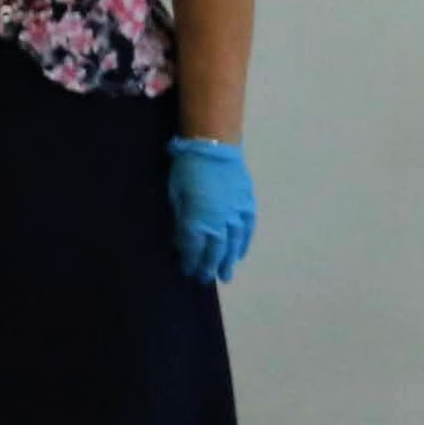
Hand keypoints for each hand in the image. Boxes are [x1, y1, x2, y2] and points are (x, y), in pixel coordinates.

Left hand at [168, 138, 255, 283]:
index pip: (194, 249)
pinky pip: (247, 230)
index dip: (191, 262)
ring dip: (228, 261)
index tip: (188, 272)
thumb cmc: (186, 168)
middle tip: (206, 280)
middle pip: (215, 251)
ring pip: (233, 244)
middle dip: (209, 267)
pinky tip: (240, 254)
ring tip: (225, 274)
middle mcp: (220, 223)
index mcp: (198, 221)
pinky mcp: (248, 205)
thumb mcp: (175, 195)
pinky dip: (244, 244)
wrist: (213, 145)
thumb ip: (181, 220)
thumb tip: (183, 240)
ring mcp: (236, 215)